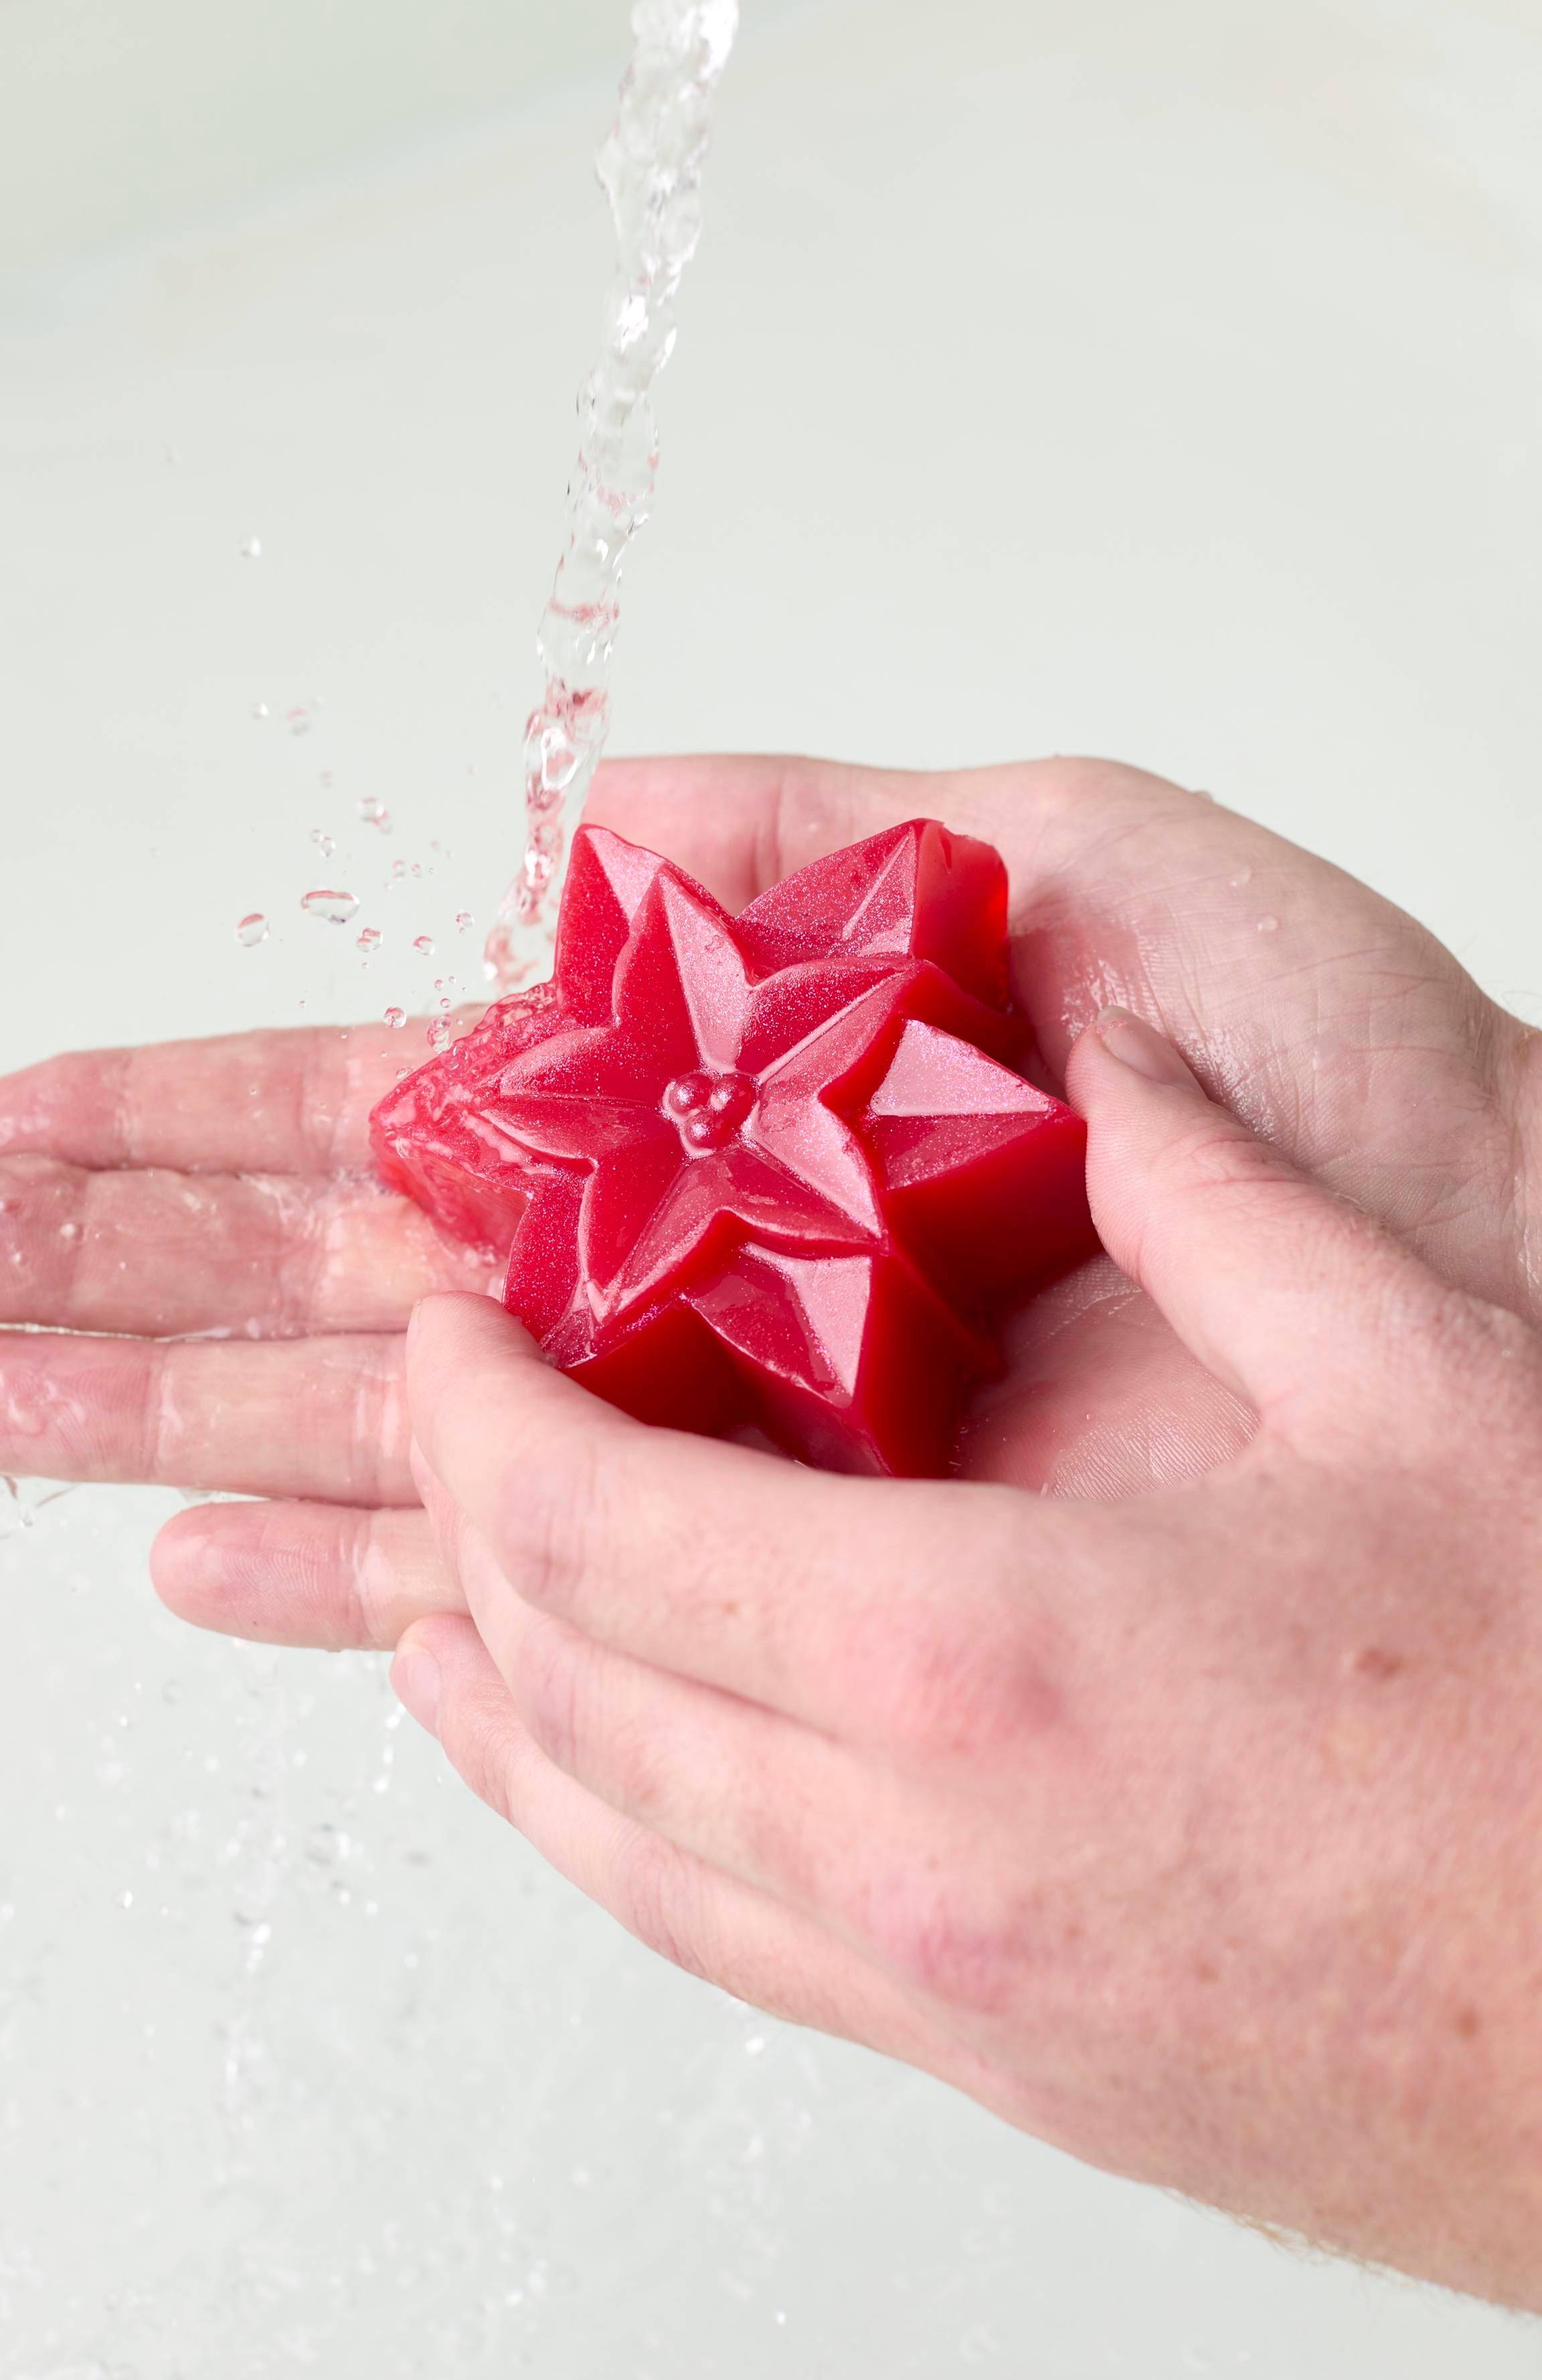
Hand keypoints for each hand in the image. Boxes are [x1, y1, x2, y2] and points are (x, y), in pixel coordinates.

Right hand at [122, 750, 1536, 1637]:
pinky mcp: (791, 1566)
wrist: (1508, 1327)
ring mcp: (725, 1426)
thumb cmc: (1368, 1103)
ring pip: (378, 1423)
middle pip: (338, 1266)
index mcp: (734, 1098)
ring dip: (168, 1411)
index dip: (204, 1109)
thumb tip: (598, 807)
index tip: (31, 1114)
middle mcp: (693, 1270)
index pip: (403, 1097)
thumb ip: (836, 835)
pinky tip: (208, 1568)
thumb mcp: (1101, 870)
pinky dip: (350, 1572)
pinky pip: (521, 1572)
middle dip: (121, 1263)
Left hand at [390, 1013, 1541, 2309]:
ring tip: (446, 1613)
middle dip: (469, 1529)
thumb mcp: (1424, 1389)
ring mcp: (954, 1995)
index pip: (594, 1522)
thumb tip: (1125, 1072)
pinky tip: (614, 1794)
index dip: (479, 1411)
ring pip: (621, 1845)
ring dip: (506, 1713)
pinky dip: (622, 1843)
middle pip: (572, 1680)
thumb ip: (1229, 1203)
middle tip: (457, 1412)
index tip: (453, 1325)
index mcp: (982, 1651)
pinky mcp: (1014, 2077)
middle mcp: (920, 1851)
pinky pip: (733, 1947)